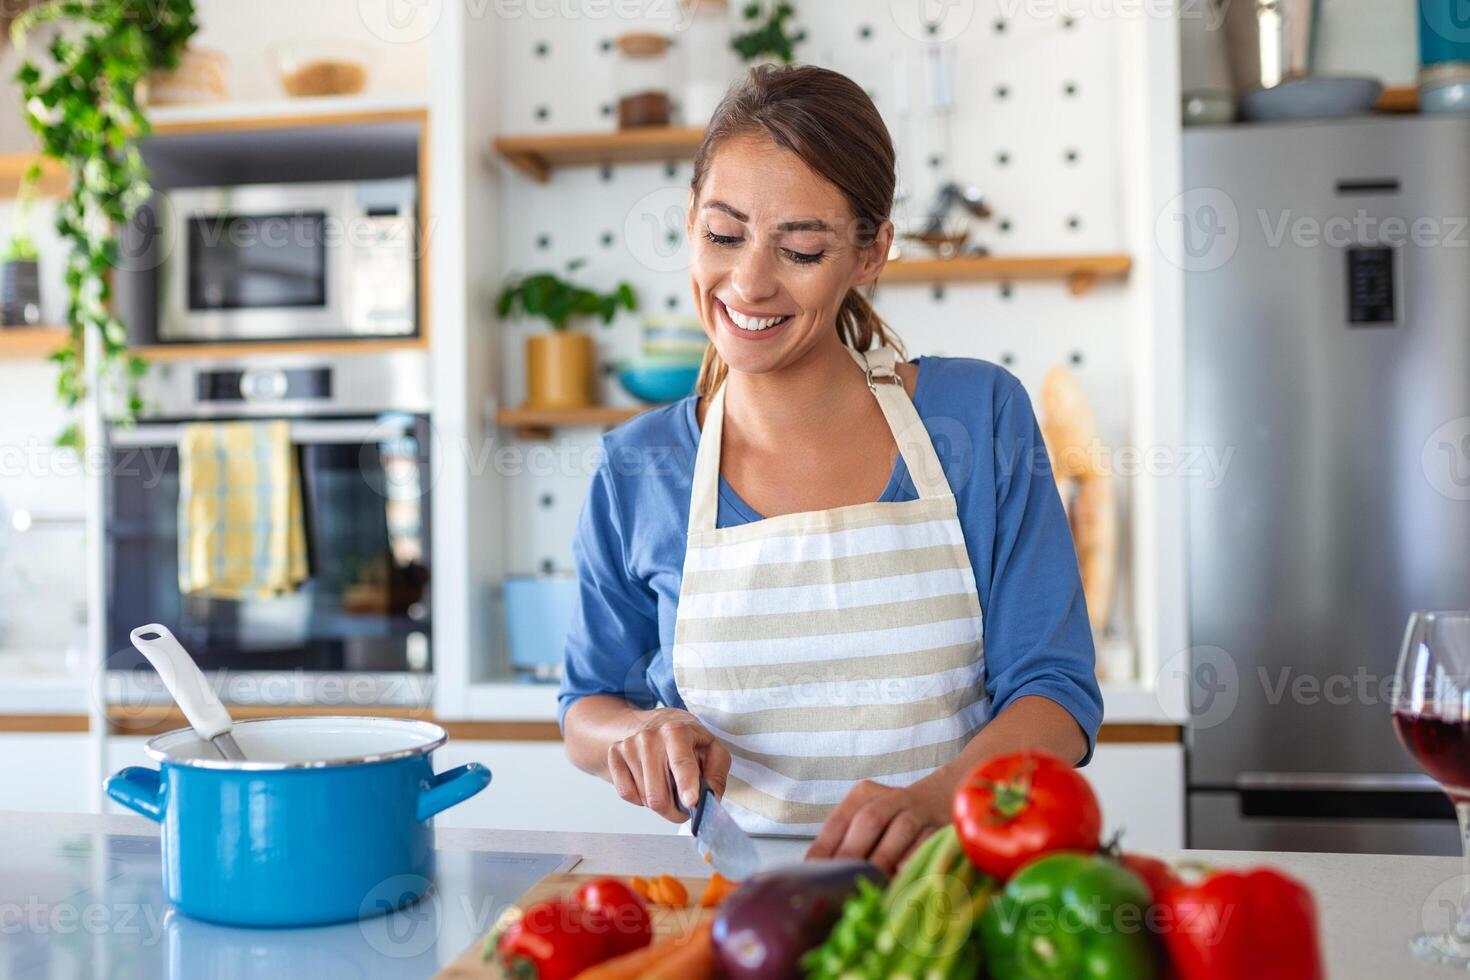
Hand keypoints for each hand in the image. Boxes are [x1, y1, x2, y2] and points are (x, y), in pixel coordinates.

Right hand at [606, 708, 731, 823]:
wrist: (653, 723)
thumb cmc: (687, 740)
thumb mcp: (712, 749)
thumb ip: (716, 774)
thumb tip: (709, 799)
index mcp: (677, 731)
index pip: (682, 762)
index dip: (687, 784)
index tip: (691, 802)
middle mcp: (650, 736)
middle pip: (658, 794)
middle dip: (674, 810)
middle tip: (684, 805)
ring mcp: (629, 745)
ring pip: (644, 798)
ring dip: (659, 802)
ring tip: (667, 785)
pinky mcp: (615, 754)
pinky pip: (626, 793)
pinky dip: (640, 797)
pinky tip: (649, 782)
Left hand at [805, 778, 951, 875]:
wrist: (943, 801)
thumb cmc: (893, 822)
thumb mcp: (868, 824)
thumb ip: (847, 844)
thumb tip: (821, 876)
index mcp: (864, 794)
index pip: (839, 819)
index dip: (825, 846)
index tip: (813, 870)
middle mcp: (891, 797)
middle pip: (869, 820)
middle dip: (854, 851)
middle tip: (842, 880)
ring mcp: (918, 810)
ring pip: (901, 828)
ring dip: (885, 858)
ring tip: (871, 883)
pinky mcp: (941, 826)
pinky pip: (928, 843)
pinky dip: (914, 861)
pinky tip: (903, 878)